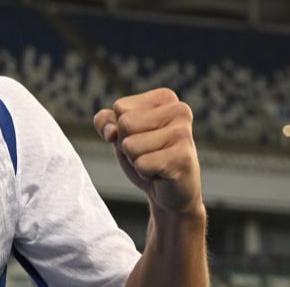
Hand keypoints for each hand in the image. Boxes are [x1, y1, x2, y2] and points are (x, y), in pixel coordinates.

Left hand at [94, 88, 202, 216]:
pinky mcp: (183, 158)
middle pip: (125, 124)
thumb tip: (110, 131)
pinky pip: (141, 164)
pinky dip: (145, 173)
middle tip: (148, 153)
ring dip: (136, 159)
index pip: (120, 107)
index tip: (142, 137)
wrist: (170, 191)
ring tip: (155, 162)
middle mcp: (180, 110)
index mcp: (166, 98)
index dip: (121, 128)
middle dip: (127, 144)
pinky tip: (161, 173)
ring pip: (130, 145)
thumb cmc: (146, 155)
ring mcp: (184, 134)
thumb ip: (105, 121)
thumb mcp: (120, 133)